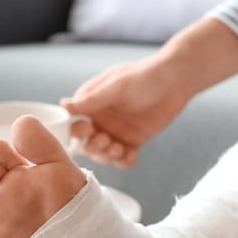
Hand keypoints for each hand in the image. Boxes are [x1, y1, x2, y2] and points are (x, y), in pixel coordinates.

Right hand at [62, 55, 192, 167]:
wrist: (175, 80)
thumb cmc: (143, 77)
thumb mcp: (115, 88)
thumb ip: (90, 100)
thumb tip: (62, 105)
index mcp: (91, 104)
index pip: (74, 125)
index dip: (77, 132)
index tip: (90, 128)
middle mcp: (101, 119)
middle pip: (86, 145)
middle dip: (94, 147)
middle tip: (107, 139)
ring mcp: (116, 131)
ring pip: (104, 154)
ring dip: (108, 156)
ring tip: (120, 148)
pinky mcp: (133, 140)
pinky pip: (123, 158)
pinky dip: (125, 161)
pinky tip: (132, 154)